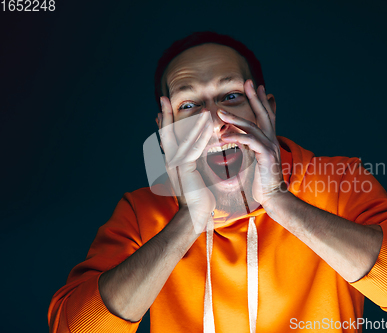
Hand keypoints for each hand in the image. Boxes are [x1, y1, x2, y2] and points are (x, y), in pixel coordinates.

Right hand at [157, 97, 215, 232]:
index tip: (162, 108)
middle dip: (165, 116)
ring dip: (189, 122)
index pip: (166, 138)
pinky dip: (200, 136)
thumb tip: (194, 153)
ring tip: (195, 107)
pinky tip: (206, 126)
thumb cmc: (198, 196)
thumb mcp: (194, 175)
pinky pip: (193, 148)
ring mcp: (176, 165)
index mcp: (172, 162)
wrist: (195, 214)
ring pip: (181, 138)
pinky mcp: (185, 169)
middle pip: (166, 133)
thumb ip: (192, 162)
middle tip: (163, 99)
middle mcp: (170, 161)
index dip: (164, 122)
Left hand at [218, 80, 285, 206]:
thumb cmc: (262, 182)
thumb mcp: (255, 160)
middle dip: (256, 98)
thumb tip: (242, 139)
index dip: (262, 101)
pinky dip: (236, 136)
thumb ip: (250, 147)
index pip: (266, 117)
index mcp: (269, 141)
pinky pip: (250, 141)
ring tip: (220, 110)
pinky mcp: (266, 155)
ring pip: (253, 126)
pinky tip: (223, 135)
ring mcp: (270, 147)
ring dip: (236, 117)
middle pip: (264, 114)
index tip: (258, 87)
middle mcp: (271, 140)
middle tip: (248, 82)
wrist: (273, 197)